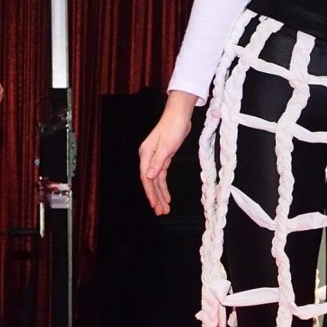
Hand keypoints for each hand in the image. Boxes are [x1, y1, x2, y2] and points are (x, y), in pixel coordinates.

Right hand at [138, 92, 196, 215]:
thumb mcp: (167, 146)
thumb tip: (148, 177)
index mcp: (146, 154)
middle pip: (150, 181)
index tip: (155, 205)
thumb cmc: (173, 127)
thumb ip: (157, 162)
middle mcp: (148, 157)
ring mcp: (155, 157)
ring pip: (156, 180)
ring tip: (164, 208)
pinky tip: (166, 195)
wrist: (179, 115)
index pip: (146, 178)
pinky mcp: (163, 157)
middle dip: (155, 197)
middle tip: (161, 212)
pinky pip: (161, 175)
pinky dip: (163, 186)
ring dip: (160, 194)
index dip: (150, 193)